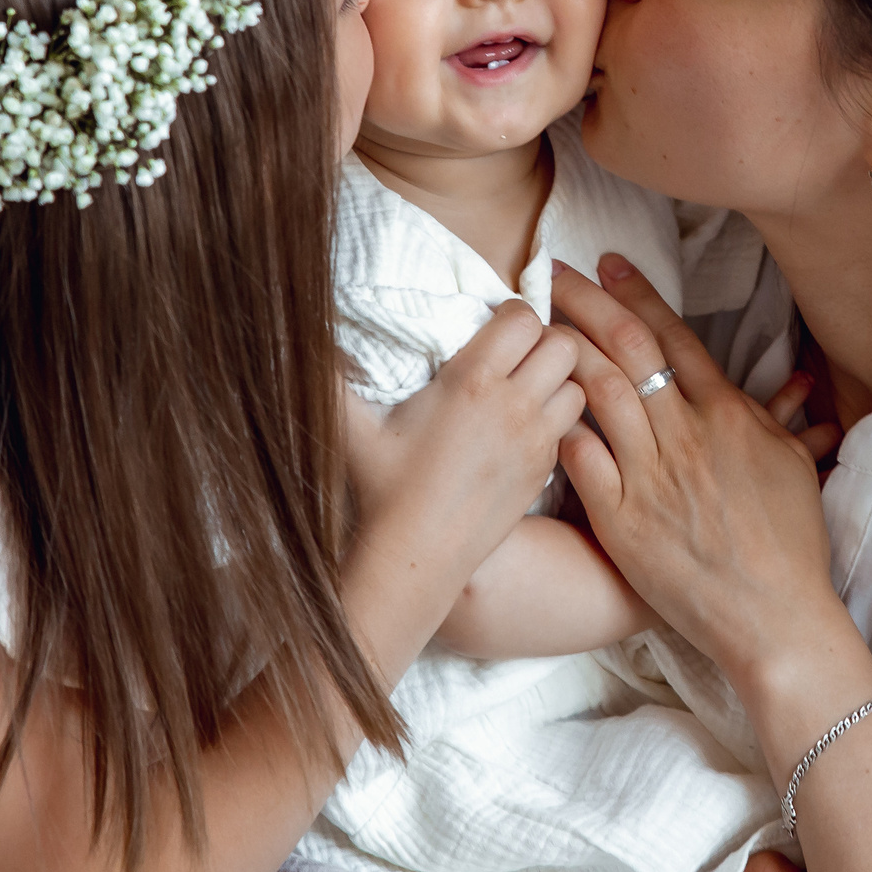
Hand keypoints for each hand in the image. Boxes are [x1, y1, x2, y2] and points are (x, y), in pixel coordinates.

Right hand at [343, 301, 584, 584]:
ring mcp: (535, 442)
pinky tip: (526, 425)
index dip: (512, 315)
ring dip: (559, 379)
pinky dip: (557, 418)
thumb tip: (292, 332)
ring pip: (579, 385)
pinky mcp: (543, 472)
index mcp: (472, 382)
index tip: (492, 328)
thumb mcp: (348, 424)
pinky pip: (571, 426)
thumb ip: (327, 372)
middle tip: (517, 352)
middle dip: (545, 341)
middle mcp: (513, 407)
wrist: (415, 556)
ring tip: (529, 385)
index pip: (524, 317)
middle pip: (564, 343)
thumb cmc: (379, 487)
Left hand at [549, 257, 843, 689]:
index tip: (608, 263)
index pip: (673, 336)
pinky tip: (534, 400)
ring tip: (534, 324)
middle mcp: (685, 435)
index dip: (637, 293)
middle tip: (552, 270)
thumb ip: (772, 417)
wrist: (773, 616)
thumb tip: (783, 381)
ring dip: (563, 349)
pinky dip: (558, 425)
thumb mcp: (789, 465)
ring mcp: (650, 476)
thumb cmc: (789, 545)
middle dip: (586, 301)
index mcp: (727, 415)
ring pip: (597, 392)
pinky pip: (581, 459)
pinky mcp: (621, 519)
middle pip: (625, 348)